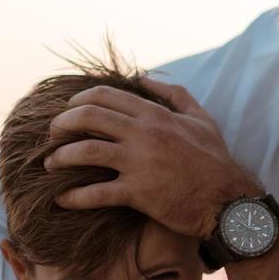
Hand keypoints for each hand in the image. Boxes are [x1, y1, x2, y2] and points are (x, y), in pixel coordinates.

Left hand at [46, 76, 260, 236]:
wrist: (228, 201)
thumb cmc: (215, 161)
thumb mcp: (201, 119)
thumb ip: (174, 94)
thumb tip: (144, 78)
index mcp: (154, 115)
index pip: (104, 96)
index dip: (77, 101)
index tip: (68, 113)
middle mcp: (143, 134)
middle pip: (87, 117)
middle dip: (61, 124)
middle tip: (52, 136)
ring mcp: (139, 163)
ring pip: (85, 151)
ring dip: (59, 157)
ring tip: (49, 165)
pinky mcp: (138, 193)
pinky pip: (96, 193)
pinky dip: (73, 197)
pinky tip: (61, 200)